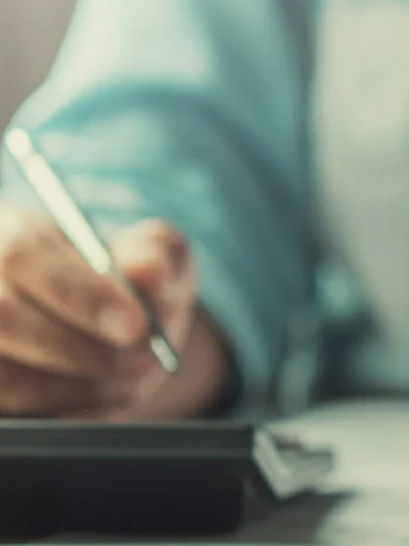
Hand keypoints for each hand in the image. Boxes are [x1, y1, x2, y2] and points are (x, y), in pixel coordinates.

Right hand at [0, 208, 227, 418]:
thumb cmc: (130, 286)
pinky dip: (62, 414)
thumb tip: (148, 268)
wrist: (117, 335)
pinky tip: (99, 403)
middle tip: (140, 363)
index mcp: (10, 231)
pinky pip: (12, 412)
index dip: (80, 295)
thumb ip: (156, 253)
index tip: (135, 326)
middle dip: (78, 349)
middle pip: (2, 316)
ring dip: (73, 388)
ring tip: (127, 382)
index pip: (24, 255)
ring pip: (3, 375)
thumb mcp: (155, 257)